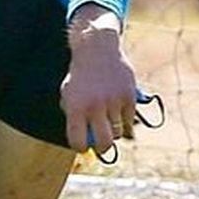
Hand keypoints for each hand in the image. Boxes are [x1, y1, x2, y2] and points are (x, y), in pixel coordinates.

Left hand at [61, 4, 137, 157]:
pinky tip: (118, 109)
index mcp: (76, 107)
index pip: (78, 140)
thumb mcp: (70, 95)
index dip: (80, 147)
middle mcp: (95, 106)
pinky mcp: (129, 95)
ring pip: (118, 132)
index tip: (83, 146)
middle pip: (104, 142)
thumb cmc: (81, 76)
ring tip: (109, 121)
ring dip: (114, 131)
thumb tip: (87, 142)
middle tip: (101, 147)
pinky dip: (124, 119)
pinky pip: (129, 119)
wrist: (97, 49)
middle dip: (102, 149)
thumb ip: (75, 118)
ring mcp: (114, 101)